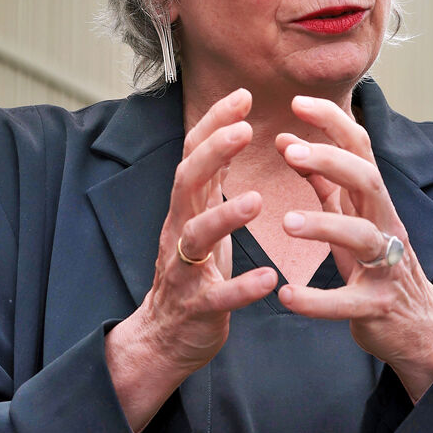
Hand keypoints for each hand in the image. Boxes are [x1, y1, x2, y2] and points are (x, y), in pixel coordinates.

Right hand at [105, 88, 275, 431]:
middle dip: (212, 154)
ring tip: (256, 200)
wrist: (165, 337)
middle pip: (186, 183)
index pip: (194, 155)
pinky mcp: (197, 307)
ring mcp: (184, 269)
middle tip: (244, 129)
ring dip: (224, 217)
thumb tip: (228, 128)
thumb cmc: (193, 273)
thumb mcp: (201, 218)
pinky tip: (268, 279)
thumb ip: (213, 180)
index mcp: (186, 209)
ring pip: (196, 237)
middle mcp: (179, 231)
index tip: (243, 95)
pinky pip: (217, 296)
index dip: (214, 123)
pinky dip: (241, 287)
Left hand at [276, 96, 432, 401]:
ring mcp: (386, 266)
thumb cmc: (376, 264)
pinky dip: (317, 300)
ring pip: (362, 236)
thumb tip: (288, 141)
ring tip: (286, 224)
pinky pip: (348, 302)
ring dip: (325, 226)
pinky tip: (287, 296)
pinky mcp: (377, 306)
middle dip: (331, 161)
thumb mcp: (351, 217)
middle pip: (367, 181)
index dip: (332, 122)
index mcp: (375, 201)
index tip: (296, 102)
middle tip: (291, 150)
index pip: (360, 148)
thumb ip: (322, 181)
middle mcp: (386, 226)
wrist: (417, 326)